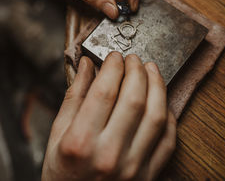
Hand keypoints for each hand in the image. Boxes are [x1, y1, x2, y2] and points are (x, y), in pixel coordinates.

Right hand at [42, 53, 175, 180]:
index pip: (104, 91)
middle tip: (133, 59)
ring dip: (157, 86)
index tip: (113, 56)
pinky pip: (167, 140)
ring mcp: (133, 167)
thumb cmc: (61, 173)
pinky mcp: (148, 176)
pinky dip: (167, 115)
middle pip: (134, 99)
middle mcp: (109, 154)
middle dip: (136, 70)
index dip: (112, 67)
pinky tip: (160, 100)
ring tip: (150, 70)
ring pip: (156, 116)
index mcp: (80, 142)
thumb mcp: (56, 134)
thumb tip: (86, 65)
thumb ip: (73, 98)